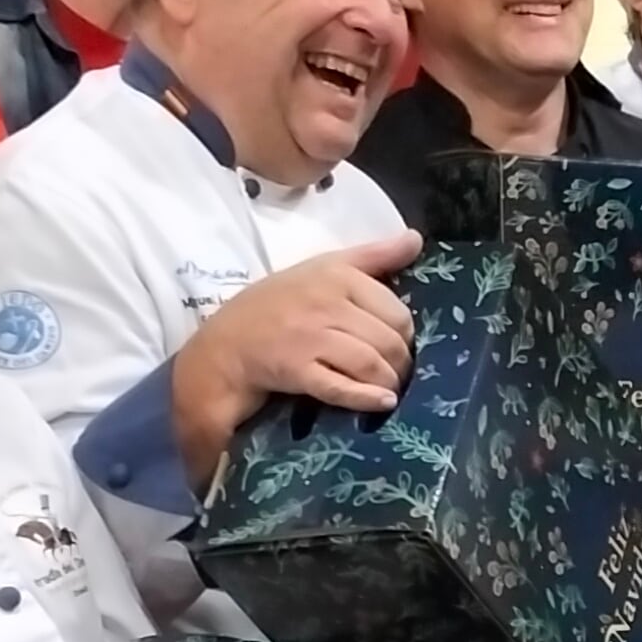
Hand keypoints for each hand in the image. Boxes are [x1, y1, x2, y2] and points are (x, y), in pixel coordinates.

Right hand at [170, 230, 423, 481]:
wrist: (225, 345)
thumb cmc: (279, 304)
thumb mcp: (324, 268)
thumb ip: (374, 255)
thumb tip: (416, 239)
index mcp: (337, 275)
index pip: (397, 312)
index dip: (405, 335)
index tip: (398, 345)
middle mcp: (325, 302)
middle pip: (388, 341)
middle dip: (400, 363)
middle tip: (395, 372)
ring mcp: (309, 337)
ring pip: (371, 364)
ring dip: (387, 383)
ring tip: (388, 389)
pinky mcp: (295, 369)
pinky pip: (342, 387)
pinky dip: (366, 398)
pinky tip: (381, 403)